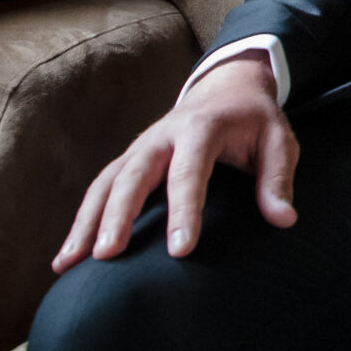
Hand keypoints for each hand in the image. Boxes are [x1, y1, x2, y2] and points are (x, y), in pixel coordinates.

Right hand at [53, 54, 297, 271]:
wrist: (227, 86)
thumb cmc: (254, 120)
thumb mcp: (279, 140)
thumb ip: (278, 178)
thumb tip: (283, 220)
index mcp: (202, 128)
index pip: (189, 172)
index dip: (184, 210)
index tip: (180, 249)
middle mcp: (162, 135)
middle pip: (134, 175)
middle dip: (118, 214)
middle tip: (107, 254)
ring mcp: (141, 147)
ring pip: (106, 183)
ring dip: (86, 222)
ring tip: (69, 264)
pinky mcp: (129, 159)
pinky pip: (100, 189)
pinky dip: (81, 220)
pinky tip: (67, 258)